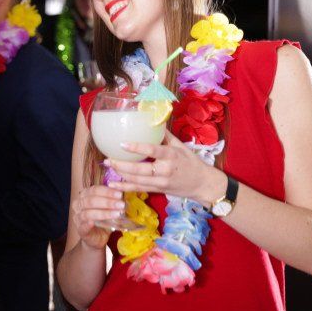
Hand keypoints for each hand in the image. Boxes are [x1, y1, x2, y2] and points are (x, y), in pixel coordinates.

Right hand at [72, 185, 121, 248]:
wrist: (98, 237)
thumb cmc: (103, 219)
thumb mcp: (109, 208)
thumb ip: (113, 200)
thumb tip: (125, 194)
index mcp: (85, 195)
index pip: (94, 190)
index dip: (107, 192)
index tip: (120, 194)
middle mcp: (78, 204)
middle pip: (91, 200)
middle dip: (108, 202)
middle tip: (121, 205)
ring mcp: (78, 217)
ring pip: (88, 213)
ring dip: (104, 213)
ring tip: (117, 214)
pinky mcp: (80, 229)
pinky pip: (83, 225)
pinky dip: (88, 224)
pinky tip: (93, 223)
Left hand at [104, 130, 224, 204]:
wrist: (202, 184)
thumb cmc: (191, 162)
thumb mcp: (180, 146)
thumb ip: (164, 135)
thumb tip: (151, 120)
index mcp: (171, 156)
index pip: (152, 151)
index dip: (137, 148)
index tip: (122, 143)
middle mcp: (165, 170)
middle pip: (140, 170)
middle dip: (122, 165)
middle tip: (108, 158)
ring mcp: (161, 182)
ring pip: (137, 180)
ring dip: (121, 174)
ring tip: (108, 166)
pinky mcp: (158, 190)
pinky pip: (139, 189)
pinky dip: (124, 187)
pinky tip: (113, 184)